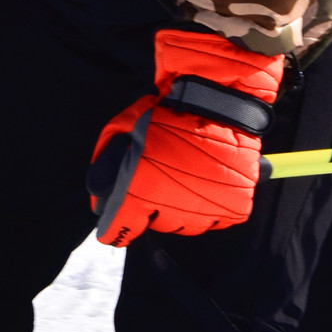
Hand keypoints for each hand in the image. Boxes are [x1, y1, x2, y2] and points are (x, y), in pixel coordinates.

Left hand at [87, 29, 280, 245]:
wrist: (216, 100)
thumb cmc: (165, 112)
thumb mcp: (122, 129)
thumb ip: (105, 163)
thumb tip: (98, 193)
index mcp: (139, 192)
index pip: (118, 231)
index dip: (114, 226)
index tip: (116, 223)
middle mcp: (171, 209)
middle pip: (155, 224)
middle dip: (154, 204)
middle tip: (162, 174)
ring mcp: (205, 212)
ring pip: (185, 224)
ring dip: (182, 206)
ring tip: (186, 172)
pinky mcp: (232, 210)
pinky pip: (215, 218)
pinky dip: (210, 204)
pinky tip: (207, 178)